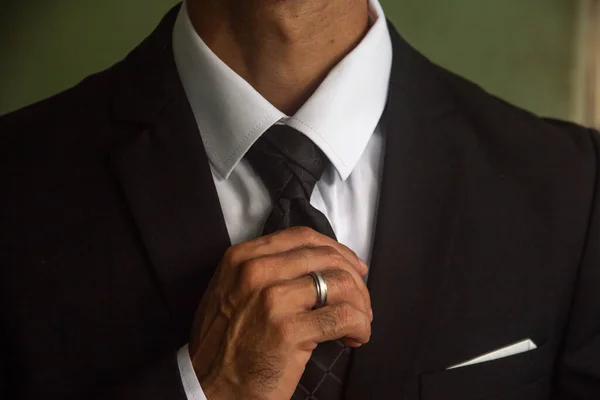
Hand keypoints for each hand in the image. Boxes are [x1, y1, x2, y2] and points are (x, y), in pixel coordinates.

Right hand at [189, 227, 371, 399]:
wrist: (211, 386)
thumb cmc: (226, 342)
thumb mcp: (234, 290)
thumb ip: (269, 268)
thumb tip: (320, 264)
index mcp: (244, 257)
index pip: (304, 237)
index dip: (337, 250)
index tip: (352, 267)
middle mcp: (256, 272)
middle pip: (327, 258)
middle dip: (354, 279)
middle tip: (360, 301)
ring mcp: (272, 299)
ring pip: (340, 284)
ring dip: (360, 305)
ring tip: (358, 322)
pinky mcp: (288, 331)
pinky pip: (343, 317)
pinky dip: (359, 326)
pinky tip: (356, 337)